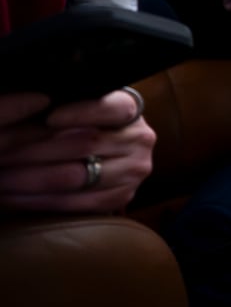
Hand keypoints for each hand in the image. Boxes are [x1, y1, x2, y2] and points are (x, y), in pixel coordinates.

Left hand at [0, 88, 155, 214]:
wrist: (107, 153)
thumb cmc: (81, 123)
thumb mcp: (80, 105)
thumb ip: (64, 103)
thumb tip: (30, 103)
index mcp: (131, 109)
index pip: (111, 108)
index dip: (80, 112)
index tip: (48, 119)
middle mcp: (140, 140)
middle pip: (85, 145)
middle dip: (34, 150)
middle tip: (1, 151)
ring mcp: (134, 171)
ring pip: (76, 177)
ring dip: (29, 179)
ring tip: (1, 177)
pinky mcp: (120, 198)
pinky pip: (75, 204)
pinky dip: (38, 201)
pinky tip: (12, 196)